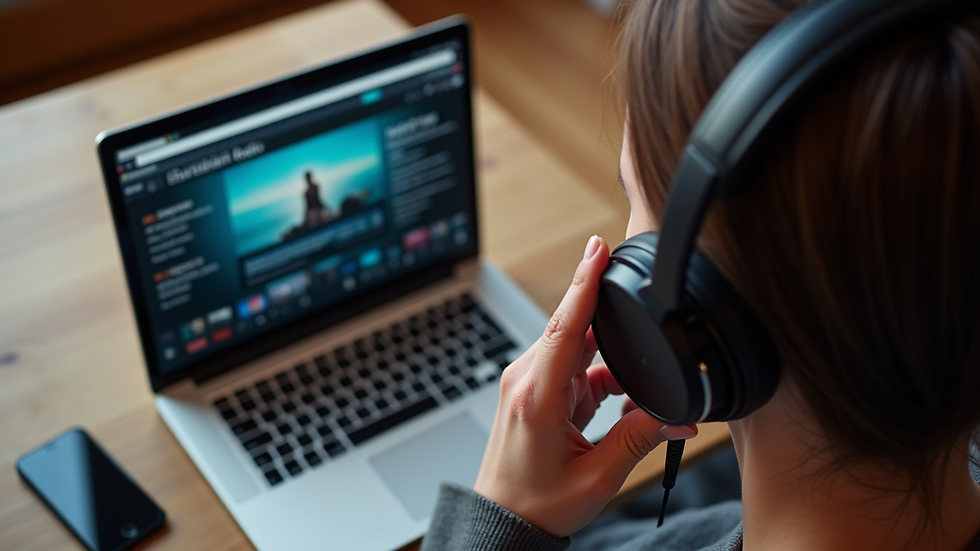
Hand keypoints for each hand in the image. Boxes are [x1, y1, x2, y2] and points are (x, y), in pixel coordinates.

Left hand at [473, 235, 695, 536]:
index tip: (597, 248)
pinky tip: (620, 395)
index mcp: (538, 396)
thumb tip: (681, 418)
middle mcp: (528, 381)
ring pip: (576, 348)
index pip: (565, 325)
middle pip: (574, 328)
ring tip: (635, 376)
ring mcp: (528, 384)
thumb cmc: (537, 504)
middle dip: (608, 315)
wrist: (501, 522)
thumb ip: (640, 439)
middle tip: (637, 299)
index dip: (584, 283)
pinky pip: (572, 368)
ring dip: (607, 356)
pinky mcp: (534, 392)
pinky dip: (599, 375)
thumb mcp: (598, 476)